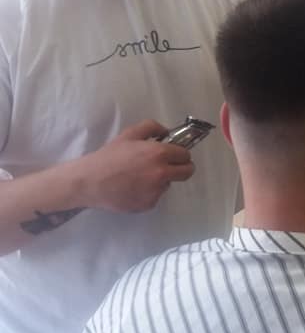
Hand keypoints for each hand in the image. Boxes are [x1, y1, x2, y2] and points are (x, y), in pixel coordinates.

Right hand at [80, 120, 194, 212]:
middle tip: (169, 166)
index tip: (174, 155)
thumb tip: (166, 132)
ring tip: (139, 176)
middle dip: (182, 168)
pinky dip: (149, 192)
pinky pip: (156, 196)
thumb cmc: (109, 156)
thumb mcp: (129, 134)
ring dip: (161, 180)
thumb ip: (151, 127)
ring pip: (169, 184)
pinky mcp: (149, 204)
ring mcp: (156, 191)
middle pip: (187, 172)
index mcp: (159, 154)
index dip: (180, 153)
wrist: (90, 182)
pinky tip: (133, 187)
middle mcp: (162, 173)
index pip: (185, 155)